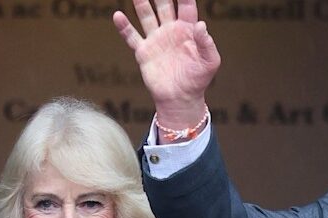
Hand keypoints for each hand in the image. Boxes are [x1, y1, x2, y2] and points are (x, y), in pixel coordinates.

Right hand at [112, 0, 219, 129]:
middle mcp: (171, 31)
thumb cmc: (198, 80)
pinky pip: (132, 37)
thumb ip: (207, 43)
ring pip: (147, 16)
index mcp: (188, 30)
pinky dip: (124, 27)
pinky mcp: (144, 52)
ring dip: (141, 3)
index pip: (186, 5)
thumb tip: (201, 26)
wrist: (181, 98)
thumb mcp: (210, 61)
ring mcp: (156, 40)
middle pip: (164, 5)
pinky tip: (118, 15)